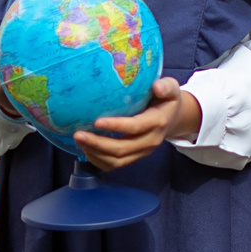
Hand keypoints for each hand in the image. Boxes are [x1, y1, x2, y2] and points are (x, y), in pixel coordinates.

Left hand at [75, 78, 200, 171]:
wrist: (173, 119)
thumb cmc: (166, 99)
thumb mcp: (171, 89)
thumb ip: (166, 86)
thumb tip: (156, 86)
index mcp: (157, 123)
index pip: (134, 127)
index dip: (115, 126)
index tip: (96, 121)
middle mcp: (150, 141)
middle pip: (122, 149)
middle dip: (98, 144)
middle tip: (78, 134)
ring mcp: (142, 152)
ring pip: (117, 161)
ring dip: (95, 153)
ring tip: (78, 140)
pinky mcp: (135, 157)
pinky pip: (115, 165)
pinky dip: (98, 160)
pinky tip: (86, 149)